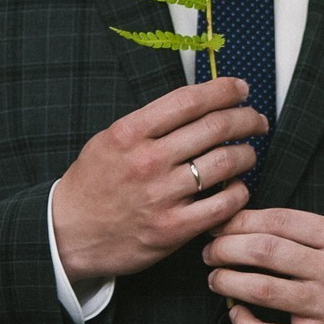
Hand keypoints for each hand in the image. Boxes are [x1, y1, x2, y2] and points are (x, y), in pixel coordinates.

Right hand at [52, 78, 262, 282]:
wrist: (67, 234)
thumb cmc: (93, 184)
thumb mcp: (111, 140)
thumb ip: (152, 122)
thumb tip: (201, 103)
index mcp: (130, 133)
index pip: (190, 100)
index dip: (224, 90)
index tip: (241, 89)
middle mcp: (147, 161)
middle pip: (216, 127)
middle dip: (247, 118)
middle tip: (257, 120)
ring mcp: (161, 196)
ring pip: (226, 163)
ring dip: (247, 154)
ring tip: (248, 153)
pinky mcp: (173, 229)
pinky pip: (224, 204)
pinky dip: (240, 192)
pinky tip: (238, 187)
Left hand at [203, 209, 323, 323]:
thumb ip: (308, 233)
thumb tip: (249, 224)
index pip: (280, 221)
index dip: (241, 220)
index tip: (222, 225)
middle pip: (265, 251)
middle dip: (226, 248)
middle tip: (211, 252)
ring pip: (261, 289)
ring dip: (227, 282)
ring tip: (216, 279)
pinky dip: (244, 323)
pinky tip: (236, 313)